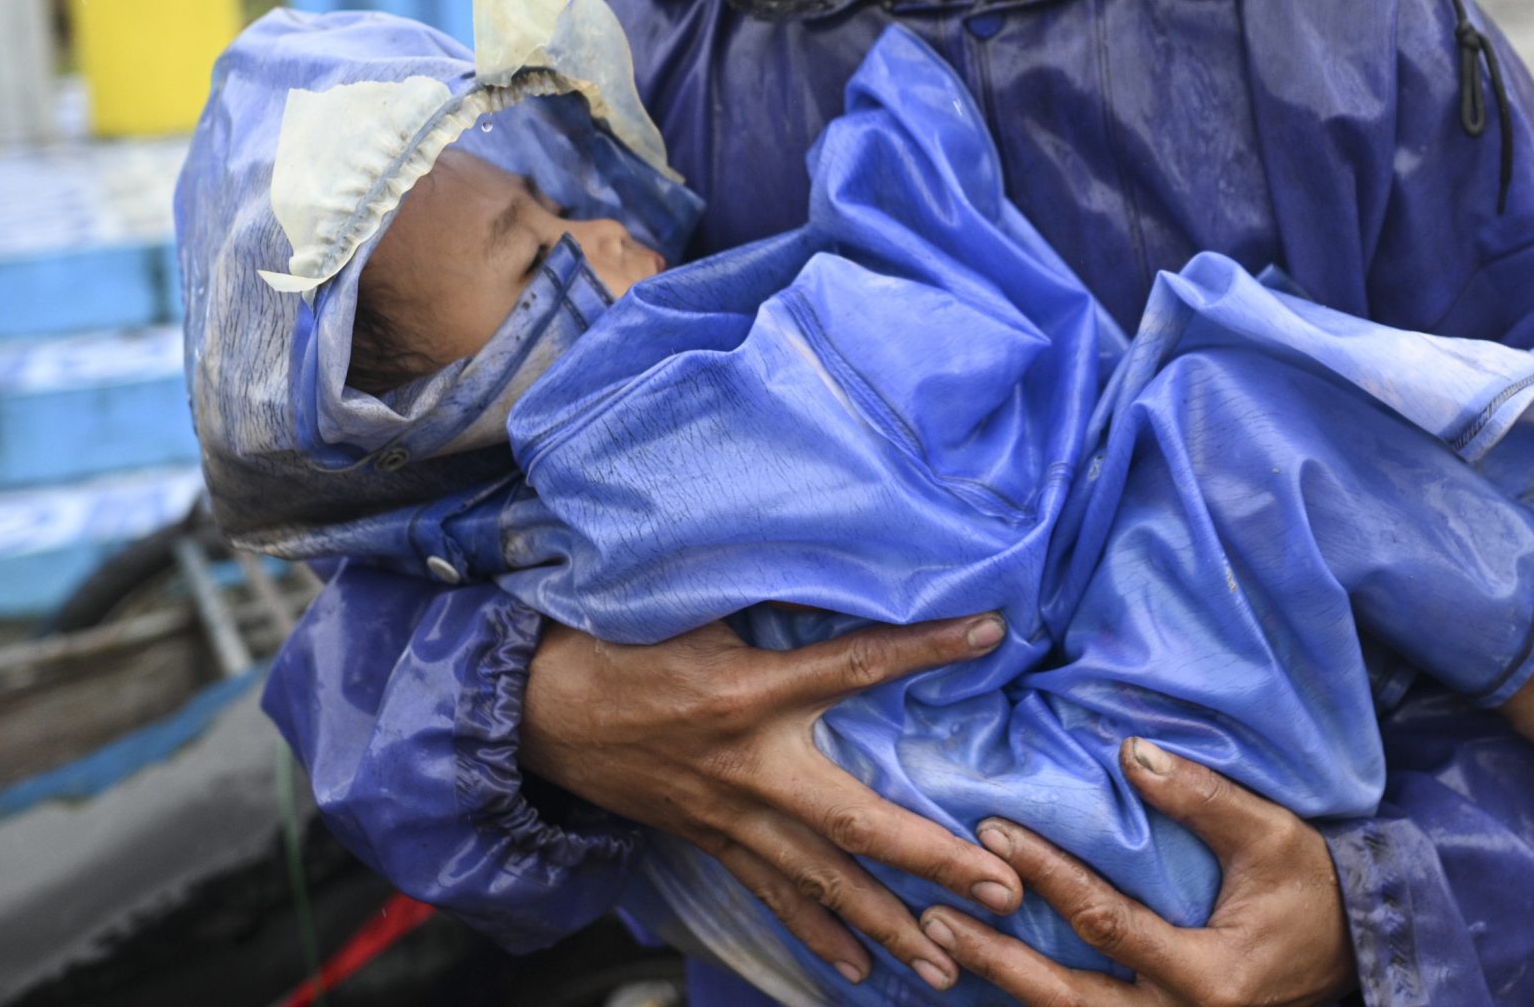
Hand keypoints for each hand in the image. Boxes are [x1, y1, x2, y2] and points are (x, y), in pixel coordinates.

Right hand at [521, 615, 1019, 991]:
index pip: (856, 663)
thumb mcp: (694, 603)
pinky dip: (816, 936)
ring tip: (946, 965)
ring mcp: (727, 816)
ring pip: (819, 882)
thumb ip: (772, 602)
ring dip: (885, 926)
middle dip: (933, 861)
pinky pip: (771, 898)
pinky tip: (859, 971)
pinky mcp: (709, 842)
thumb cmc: (618, 640)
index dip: (925, 646)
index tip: (991, 631)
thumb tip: (850, 566)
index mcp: (749, 690)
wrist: (532, 706)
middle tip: (1001, 889)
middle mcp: (747, 767)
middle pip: (855, 823)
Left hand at [918, 738, 1355, 1006]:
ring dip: (1002, 982)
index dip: (1047, 876)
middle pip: (1064, 999)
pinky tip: (990, 970)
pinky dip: (1036, 996)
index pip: (1105, 924)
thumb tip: (1130, 752)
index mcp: (1205, 977)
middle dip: (995, 957)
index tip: (994, 832)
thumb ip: (1201, 798)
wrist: (1354, 950)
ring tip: (941, 941)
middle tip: (935, 914)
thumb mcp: (1269, 836)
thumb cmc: (1311, 889)